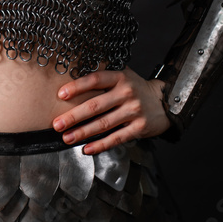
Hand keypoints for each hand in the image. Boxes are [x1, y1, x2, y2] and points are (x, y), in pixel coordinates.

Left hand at [52, 67, 170, 154]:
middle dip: (74, 116)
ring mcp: (133, 111)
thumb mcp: (123, 75)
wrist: (164, 102)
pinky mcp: (139, 128)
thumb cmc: (136, 88)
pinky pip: (116, 138)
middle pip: (96, 105)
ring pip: (103, 124)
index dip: (77, 86)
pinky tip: (87, 148)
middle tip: (57, 124)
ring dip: (83, 133)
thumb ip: (104, 75)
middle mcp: (127, 93)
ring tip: (67, 138)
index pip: (95, 80)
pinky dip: (100, 145)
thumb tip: (74, 73)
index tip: (61, 94)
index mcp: (120, 77)